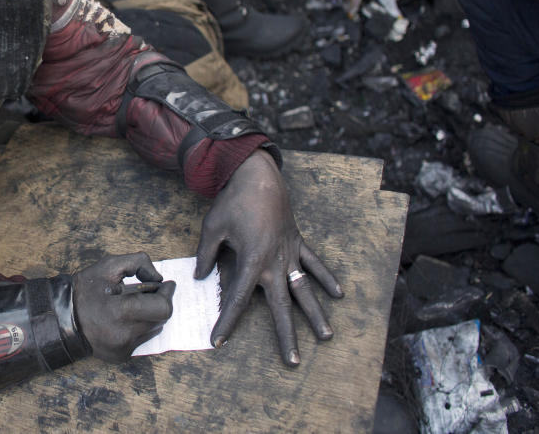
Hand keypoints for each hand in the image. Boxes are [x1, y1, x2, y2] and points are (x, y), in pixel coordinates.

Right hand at [73, 253, 175, 362]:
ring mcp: (123, 348)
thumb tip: (159, 278)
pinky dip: (138, 327)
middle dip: (159, 302)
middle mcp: (123, 335)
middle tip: (151, 291)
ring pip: (153, 329)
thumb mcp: (108, 266)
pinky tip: (122, 319)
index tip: (168, 285)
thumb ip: (138, 263)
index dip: (167, 294)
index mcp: (120, 312)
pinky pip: (141, 339)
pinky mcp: (121, 356)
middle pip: (160, 319)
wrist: (60, 318)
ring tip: (132, 305)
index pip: (162, 308)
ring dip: (149, 315)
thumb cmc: (84, 290)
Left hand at [195, 150, 342, 365]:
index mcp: (252, 261)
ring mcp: (290, 253)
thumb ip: (207, 255)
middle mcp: (275, 262)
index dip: (227, 322)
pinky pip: (314, 264)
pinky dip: (326, 278)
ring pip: (304, 290)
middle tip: (292, 362)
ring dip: (315, 314)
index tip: (218, 341)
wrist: (258, 176)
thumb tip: (200, 276)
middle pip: (281, 306)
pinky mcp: (297, 242)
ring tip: (326, 336)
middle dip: (286, 335)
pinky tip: (338, 294)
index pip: (238, 300)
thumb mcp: (212, 227)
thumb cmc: (233, 201)